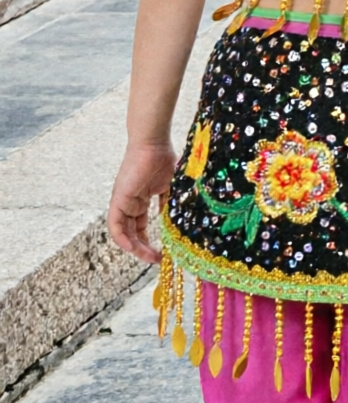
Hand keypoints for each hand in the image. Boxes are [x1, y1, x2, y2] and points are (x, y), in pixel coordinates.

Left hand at [108, 139, 175, 261]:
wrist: (153, 143)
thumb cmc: (164, 157)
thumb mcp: (170, 185)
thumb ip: (170, 202)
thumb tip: (176, 221)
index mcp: (141, 199)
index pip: (141, 226)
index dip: (150, 239)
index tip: (162, 251)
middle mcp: (129, 204)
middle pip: (133, 233)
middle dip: (144, 248)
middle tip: (157, 259)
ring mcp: (123, 203)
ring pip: (124, 232)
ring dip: (135, 247)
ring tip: (149, 256)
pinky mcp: (118, 201)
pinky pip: (116, 226)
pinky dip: (123, 238)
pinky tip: (133, 247)